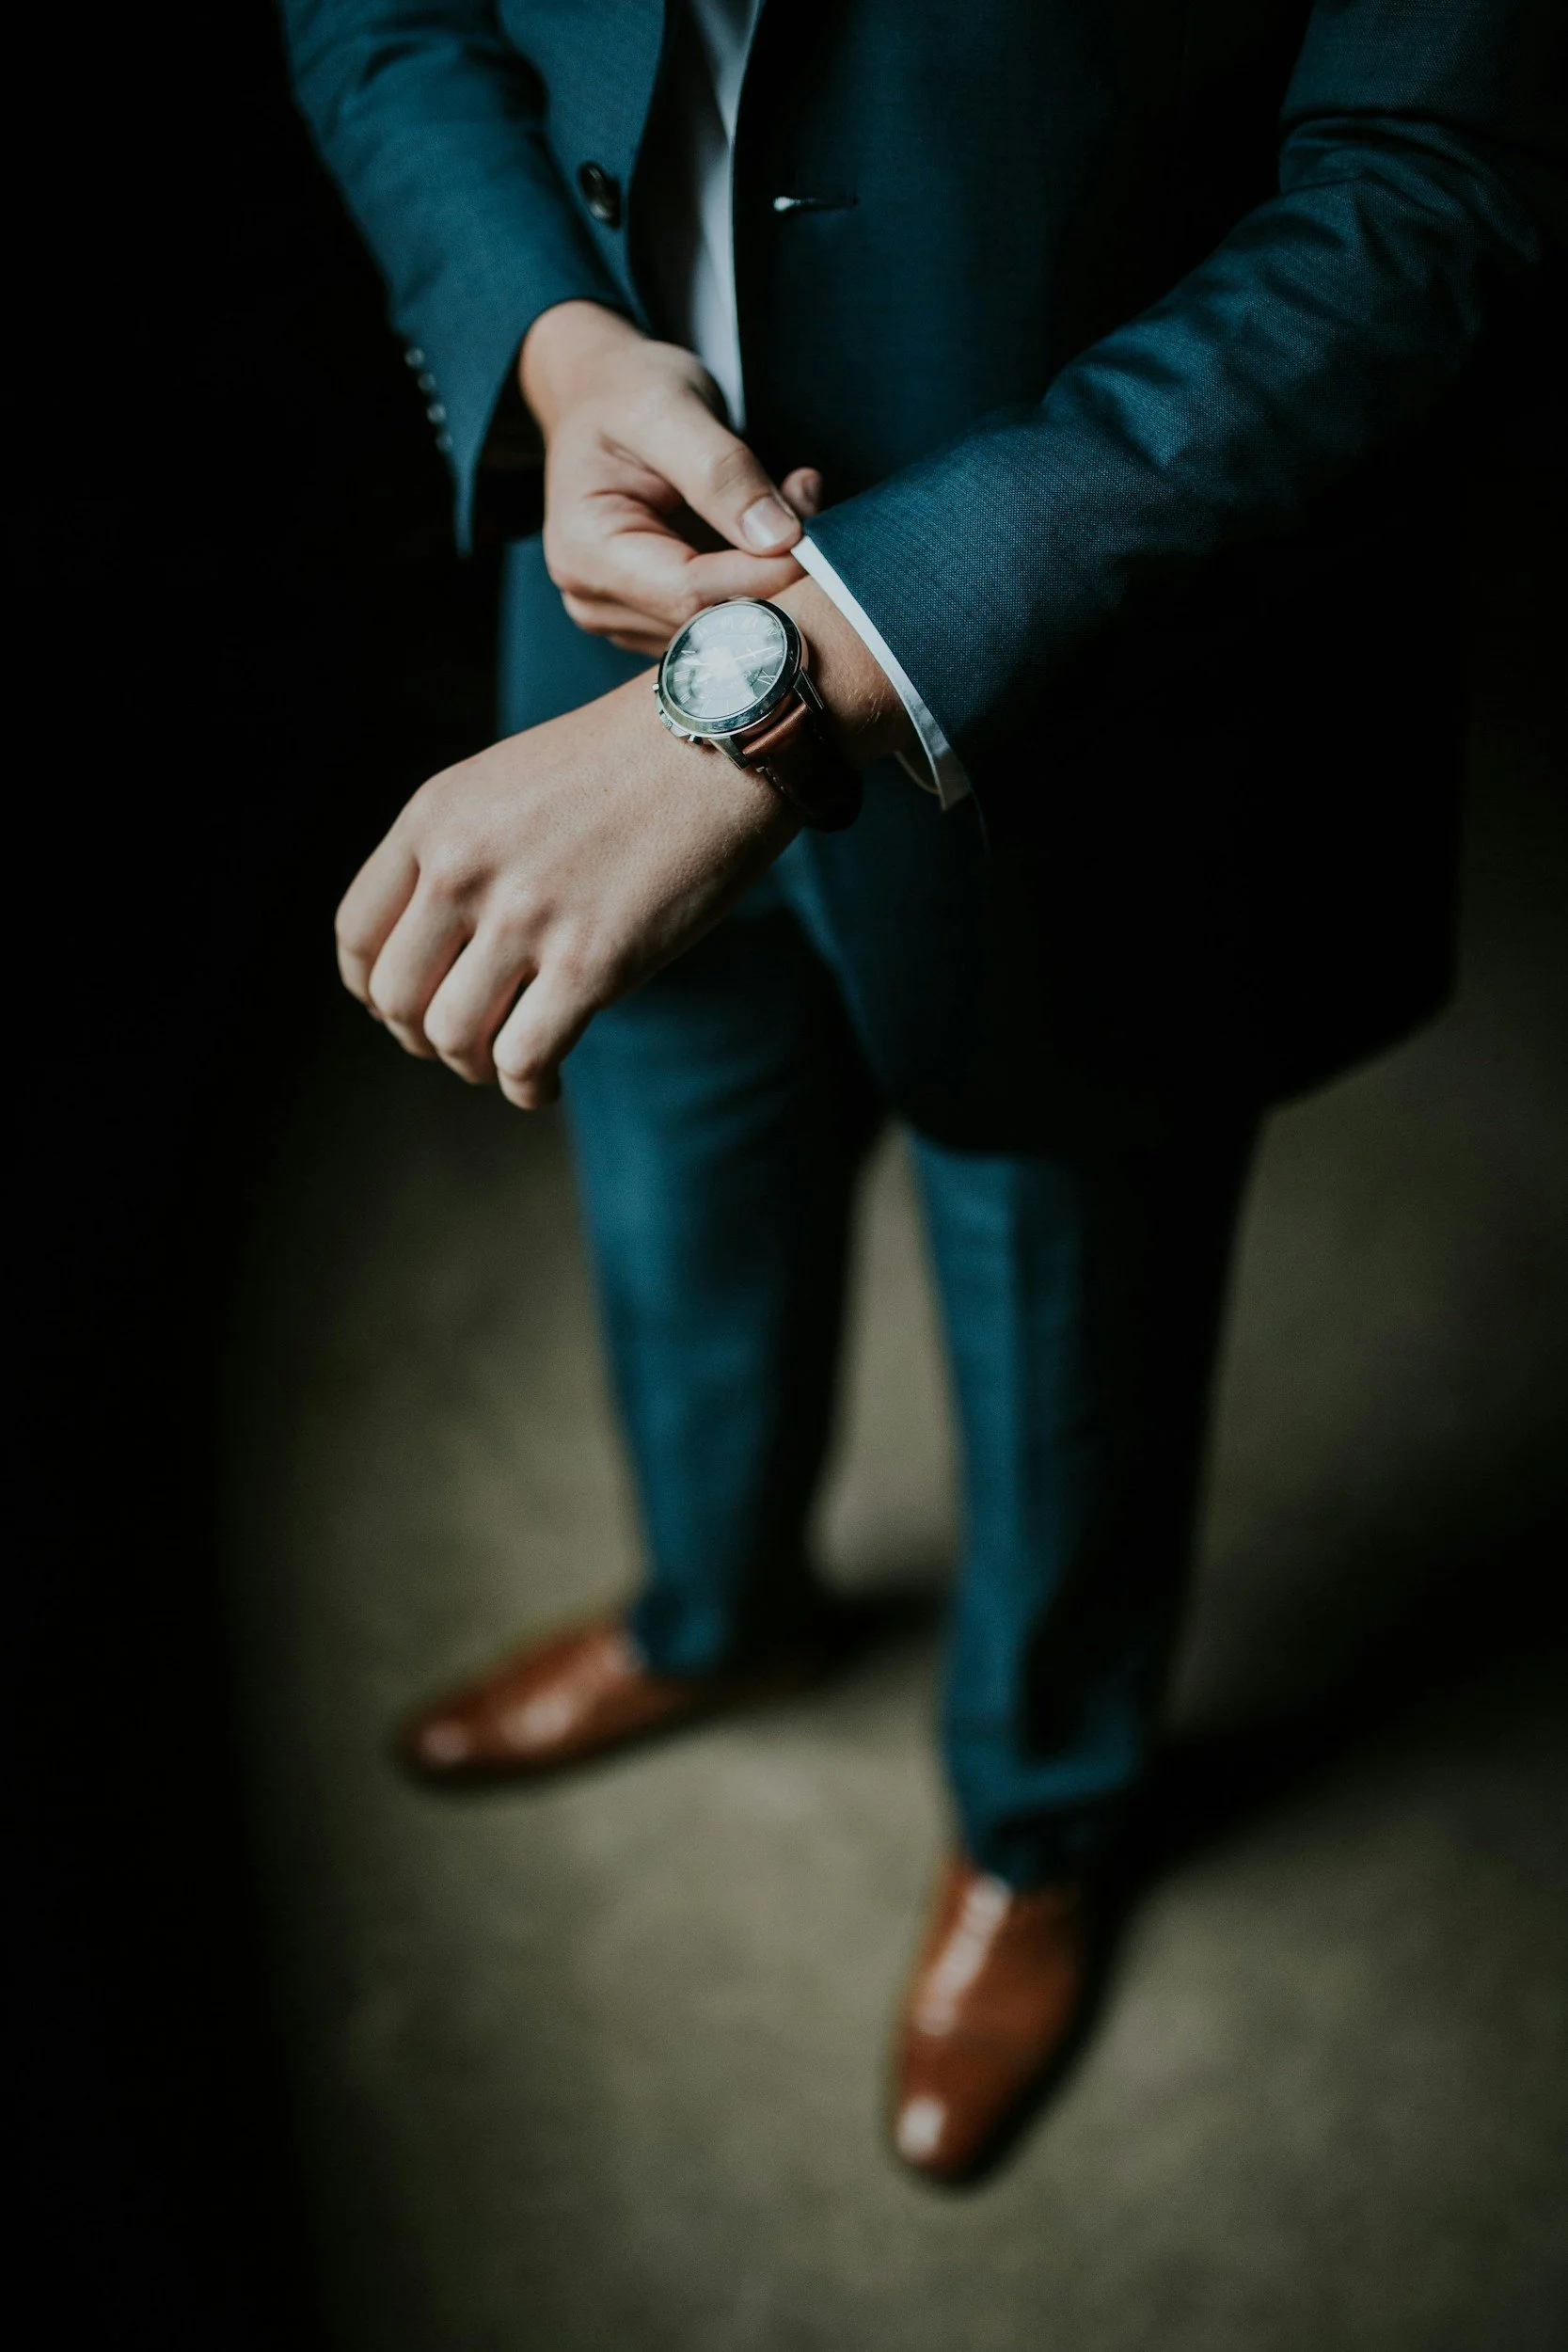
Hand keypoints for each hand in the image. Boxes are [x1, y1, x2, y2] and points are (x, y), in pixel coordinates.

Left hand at [335, 670, 799, 1108]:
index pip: (357, 934)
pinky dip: (528, 1088)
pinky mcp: (590, 963)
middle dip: (423, 1037)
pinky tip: (547, 1083)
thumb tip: (438, 944)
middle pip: (396, 998)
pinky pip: (523, 1060)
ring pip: (452, 1037)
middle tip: (465, 1042)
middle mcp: (463, 867)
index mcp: (434, 819)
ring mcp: (525, 917)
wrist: (720, 742)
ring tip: (510, 1059)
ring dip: (475, 1065)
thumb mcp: (506, 783)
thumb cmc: (624, 765)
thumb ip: (458, 850)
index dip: (372, 989)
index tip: (407, 1006)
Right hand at [520, 300, 821, 653]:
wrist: (600, 394)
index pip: (690, 594)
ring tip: (785, 499)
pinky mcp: (657, 613)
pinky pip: (724, 616)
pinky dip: (760, 577)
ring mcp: (626, 615)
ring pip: (725, 625)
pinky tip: (765, 525)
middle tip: (804, 500)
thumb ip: (722, 473)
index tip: (812, 536)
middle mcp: (597, 599)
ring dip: (771, 575)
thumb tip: (779, 539)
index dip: (762, 575)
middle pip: (710, 621)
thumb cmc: (625, 392)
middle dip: (771, 574)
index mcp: (586, 553)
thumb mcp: (669, 408)